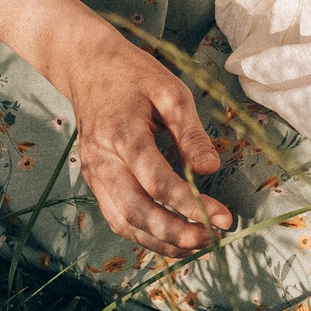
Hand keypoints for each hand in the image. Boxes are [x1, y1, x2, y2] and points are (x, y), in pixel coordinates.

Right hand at [58, 25, 232, 257]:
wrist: (86, 67)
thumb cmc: (131, 75)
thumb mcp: (169, 90)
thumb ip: (189, 132)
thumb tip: (211, 169)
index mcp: (121, 133)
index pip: (156, 181)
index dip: (190, 204)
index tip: (223, 217)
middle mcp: (102, 160)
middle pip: (136, 211)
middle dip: (175, 233)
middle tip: (211, 238)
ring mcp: (94, 174)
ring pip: (124, 222)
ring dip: (161, 242)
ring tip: (197, 244)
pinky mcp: (95, 182)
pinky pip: (118, 218)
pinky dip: (145, 235)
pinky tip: (172, 238)